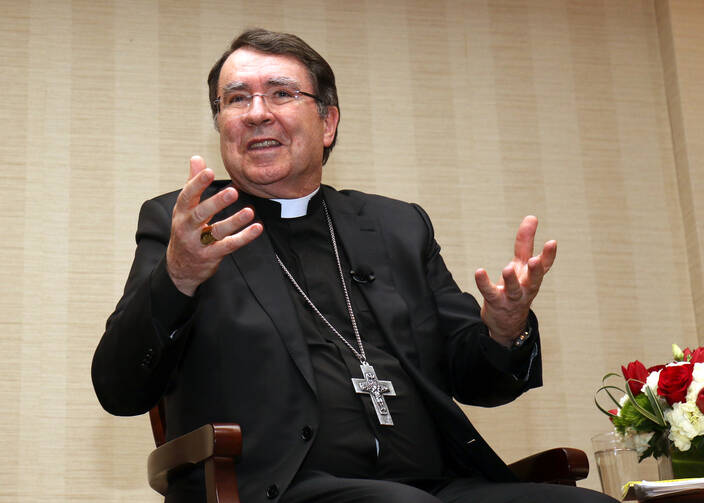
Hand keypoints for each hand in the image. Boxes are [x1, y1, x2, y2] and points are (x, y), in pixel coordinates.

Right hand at [166, 156, 262, 295]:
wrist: (180, 267)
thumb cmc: (186, 230)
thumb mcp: (184, 208)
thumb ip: (192, 182)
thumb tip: (197, 158)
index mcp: (181, 212)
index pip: (187, 196)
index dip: (197, 183)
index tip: (209, 171)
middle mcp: (187, 227)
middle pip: (200, 214)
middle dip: (216, 203)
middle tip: (232, 191)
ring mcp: (198, 243)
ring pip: (216, 232)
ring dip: (234, 221)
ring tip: (249, 211)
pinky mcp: (211, 256)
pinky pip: (228, 246)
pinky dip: (243, 237)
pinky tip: (256, 228)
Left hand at [474, 215, 555, 346]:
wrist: (507, 322)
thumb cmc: (516, 288)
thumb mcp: (521, 265)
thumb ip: (525, 242)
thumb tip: (532, 217)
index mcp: (532, 277)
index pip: (544, 266)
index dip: (549, 255)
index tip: (552, 242)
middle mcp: (526, 288)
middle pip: (534, 280)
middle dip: (535, 270)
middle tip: (534, 260)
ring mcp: (512, 297)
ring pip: (514, 289)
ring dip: (511, 279)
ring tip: (507, 268)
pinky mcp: (496, 302)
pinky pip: (489, 292)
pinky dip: (484, 283)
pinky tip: (479, 272)